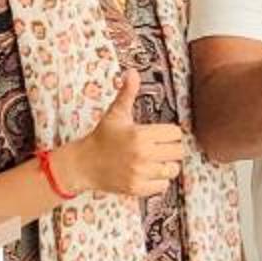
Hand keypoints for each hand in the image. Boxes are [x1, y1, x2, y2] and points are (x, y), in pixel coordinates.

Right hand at [63, 71, 188, 197]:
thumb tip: (132, 72)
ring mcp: (140, 173)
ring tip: (156, 160)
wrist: (83, 164)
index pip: (175, 133)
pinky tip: (149, 173)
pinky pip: (163, 186)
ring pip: (173, 170)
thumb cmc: (102, 137)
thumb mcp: (115, 114)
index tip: (162, 134)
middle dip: (171, 148)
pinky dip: (159, 181)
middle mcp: (142, 155)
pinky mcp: (136, 188)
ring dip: (167, 165)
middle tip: (160, 147)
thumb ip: (127, 93)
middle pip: (178, 152)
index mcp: (140, 135)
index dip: (170, 133)